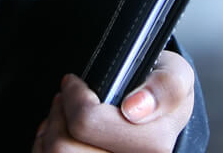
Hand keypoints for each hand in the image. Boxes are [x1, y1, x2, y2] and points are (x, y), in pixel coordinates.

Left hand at [31, 50, 194, 151]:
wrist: (158, 116)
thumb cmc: (161, 95)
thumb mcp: (175, 76)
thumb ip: (166, 86)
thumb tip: (136, 107)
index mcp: (155, 146)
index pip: (87, 124)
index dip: (75, 98)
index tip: (76, 85)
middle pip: (63, 147)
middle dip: (60, 115)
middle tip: (68, 98)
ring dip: (51, 131)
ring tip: (65, 116)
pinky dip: (46, 146)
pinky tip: (64, 136)